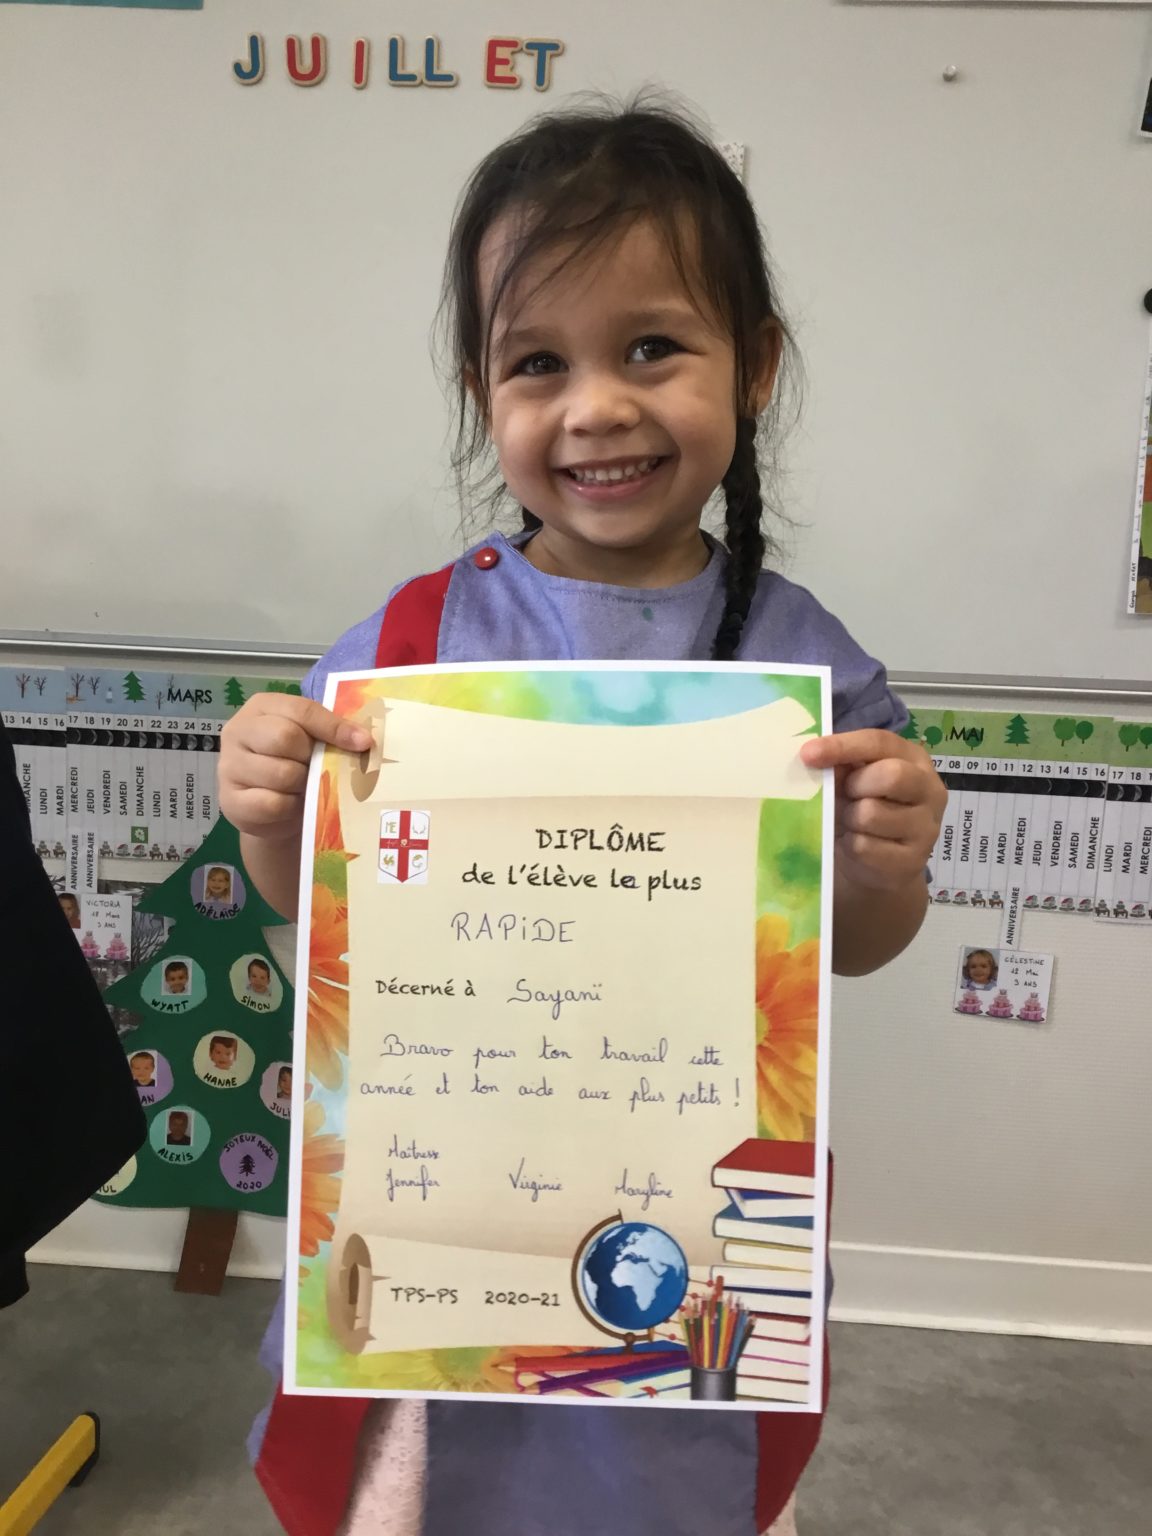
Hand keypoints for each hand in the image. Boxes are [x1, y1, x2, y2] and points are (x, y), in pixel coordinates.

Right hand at [219, 694, 370, 843]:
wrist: (269, 809)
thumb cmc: (293, 764)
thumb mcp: (309, 741)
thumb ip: (329, 733)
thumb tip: (363, 740)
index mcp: (261, 707)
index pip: (301, 710)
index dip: (334, 727)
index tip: (363, 743)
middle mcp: (238, 731)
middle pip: (285, 738)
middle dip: (311, 758)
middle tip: (318, 769)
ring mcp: (229, 766)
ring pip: (281, 774)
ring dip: (303, 785)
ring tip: (305, 787)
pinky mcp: (230, 800)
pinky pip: (272, 803)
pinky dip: (291, 807)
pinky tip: (292, 804)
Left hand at [800, 729, 944, 892]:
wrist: (878, 865)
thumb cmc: (862, 809)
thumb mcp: (851, 781)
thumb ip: (841, 765)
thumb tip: (814, 755)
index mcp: (914, 759)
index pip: (881, 743)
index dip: (843, 745)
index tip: (808, 754)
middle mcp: (930, 790)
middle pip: (892, 775)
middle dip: (856, 785)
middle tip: (845, 795)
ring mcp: (926, 827)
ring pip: (872, 814)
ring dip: (849, 819)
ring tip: (852, 823)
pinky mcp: (912, 860)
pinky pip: (865, 847)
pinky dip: (850, 845)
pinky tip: (856, 844)